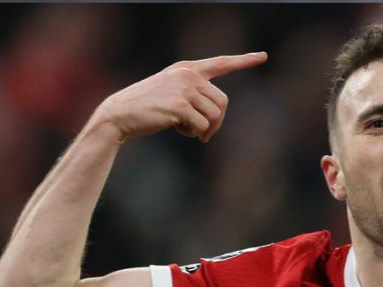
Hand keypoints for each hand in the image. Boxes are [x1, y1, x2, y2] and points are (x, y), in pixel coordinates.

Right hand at [93, 53, 267, 142]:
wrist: (120, 114)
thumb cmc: (147, 107)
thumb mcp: (172, 92)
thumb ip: (195, 95)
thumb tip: (216, 116)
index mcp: (187, 68)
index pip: (221, 63)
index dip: (244, 60)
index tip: (263, 56)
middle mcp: (188, 75)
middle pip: (222, 102)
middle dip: (216, 122)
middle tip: (204, 135)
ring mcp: (185, 89)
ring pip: (214, 116)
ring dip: (203, 129)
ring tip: (183, 127)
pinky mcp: (180, 105)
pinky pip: (201, 126)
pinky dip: (192, 133)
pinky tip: (175, 128)